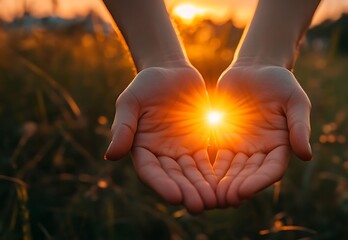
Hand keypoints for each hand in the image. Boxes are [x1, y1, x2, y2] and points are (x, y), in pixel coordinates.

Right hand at [105, 62, 216, 213]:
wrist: (171, 71)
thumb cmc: (146, 84)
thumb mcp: (131, 101)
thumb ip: (124, 127)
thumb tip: (111, 156)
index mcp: (141, 148)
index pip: (151, 171)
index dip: (162, 185)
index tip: (175, 197)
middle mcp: (161, 154)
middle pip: (174, 177)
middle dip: (186, 192)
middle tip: (199, 206)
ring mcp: (181, 150)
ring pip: (192, 174)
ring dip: (202, 188)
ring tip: (214, 201)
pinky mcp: (199, 143)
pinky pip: (207, 162)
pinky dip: (214, 173)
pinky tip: (225, 184)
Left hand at [213, 64, 311, 206]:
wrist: (255, 67)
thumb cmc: (280, 82)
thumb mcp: (295, 100)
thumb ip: (299, 126)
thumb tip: (307, 156)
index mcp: (280, 146)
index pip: (271, 169)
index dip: (258, 182)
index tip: (244, 190)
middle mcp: (260, 151)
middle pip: (249, 174)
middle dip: (237, 187)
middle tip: (223, 199)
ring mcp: (240, 146)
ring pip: (231, 170)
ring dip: (221, 183)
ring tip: (210, 194)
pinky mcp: (223, 139)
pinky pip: (214, 157)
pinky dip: (208, 168)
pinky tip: (196, 176)